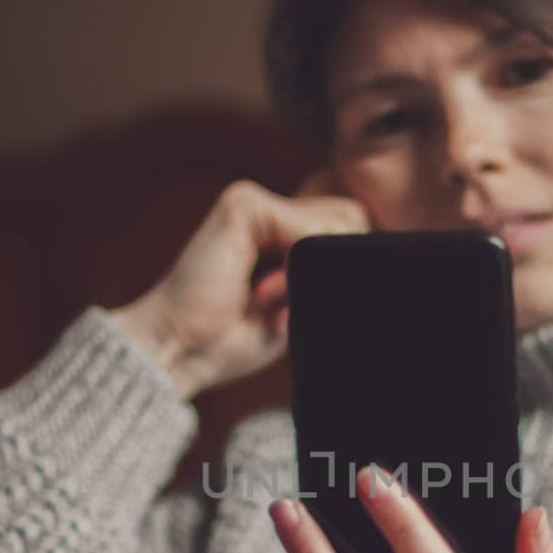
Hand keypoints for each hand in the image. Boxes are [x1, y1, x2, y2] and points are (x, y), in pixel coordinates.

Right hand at [109, 165, 368, 396]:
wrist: (181, 349)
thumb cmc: (229, 340)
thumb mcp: (295, 309)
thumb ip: (324, 280)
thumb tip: (372, 261)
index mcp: (282, 234)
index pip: (348, 234)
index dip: (341, 273)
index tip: (293, 312)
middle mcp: (269, 212)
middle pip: (352, 223)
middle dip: (331, 272)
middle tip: (282, 306)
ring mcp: (255, 203)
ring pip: (339, 224)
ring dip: (313, 274)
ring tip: (269, 299)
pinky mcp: (244, 204)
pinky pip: (308, 230)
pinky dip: (296, 268)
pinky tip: (262, 289)